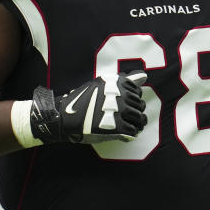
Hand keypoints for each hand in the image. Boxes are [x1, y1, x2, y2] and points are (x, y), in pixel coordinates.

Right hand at [30, 71, 147, 143]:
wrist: (64, 117)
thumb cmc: (83, 101)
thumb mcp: (102, 85)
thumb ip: (125, 81)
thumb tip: (144, 76)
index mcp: (116, 82)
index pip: (137, 91)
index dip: (131, 99)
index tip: (122, 104)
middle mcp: (119, 94)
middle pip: (140, 105)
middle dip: (135, 112)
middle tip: (124, 117)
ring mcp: (118, 111)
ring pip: (139, 118)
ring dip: (136, 124)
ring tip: (127, 126)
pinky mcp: (116, 126)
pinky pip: (133, 131)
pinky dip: (129, 134)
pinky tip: (122, 133)